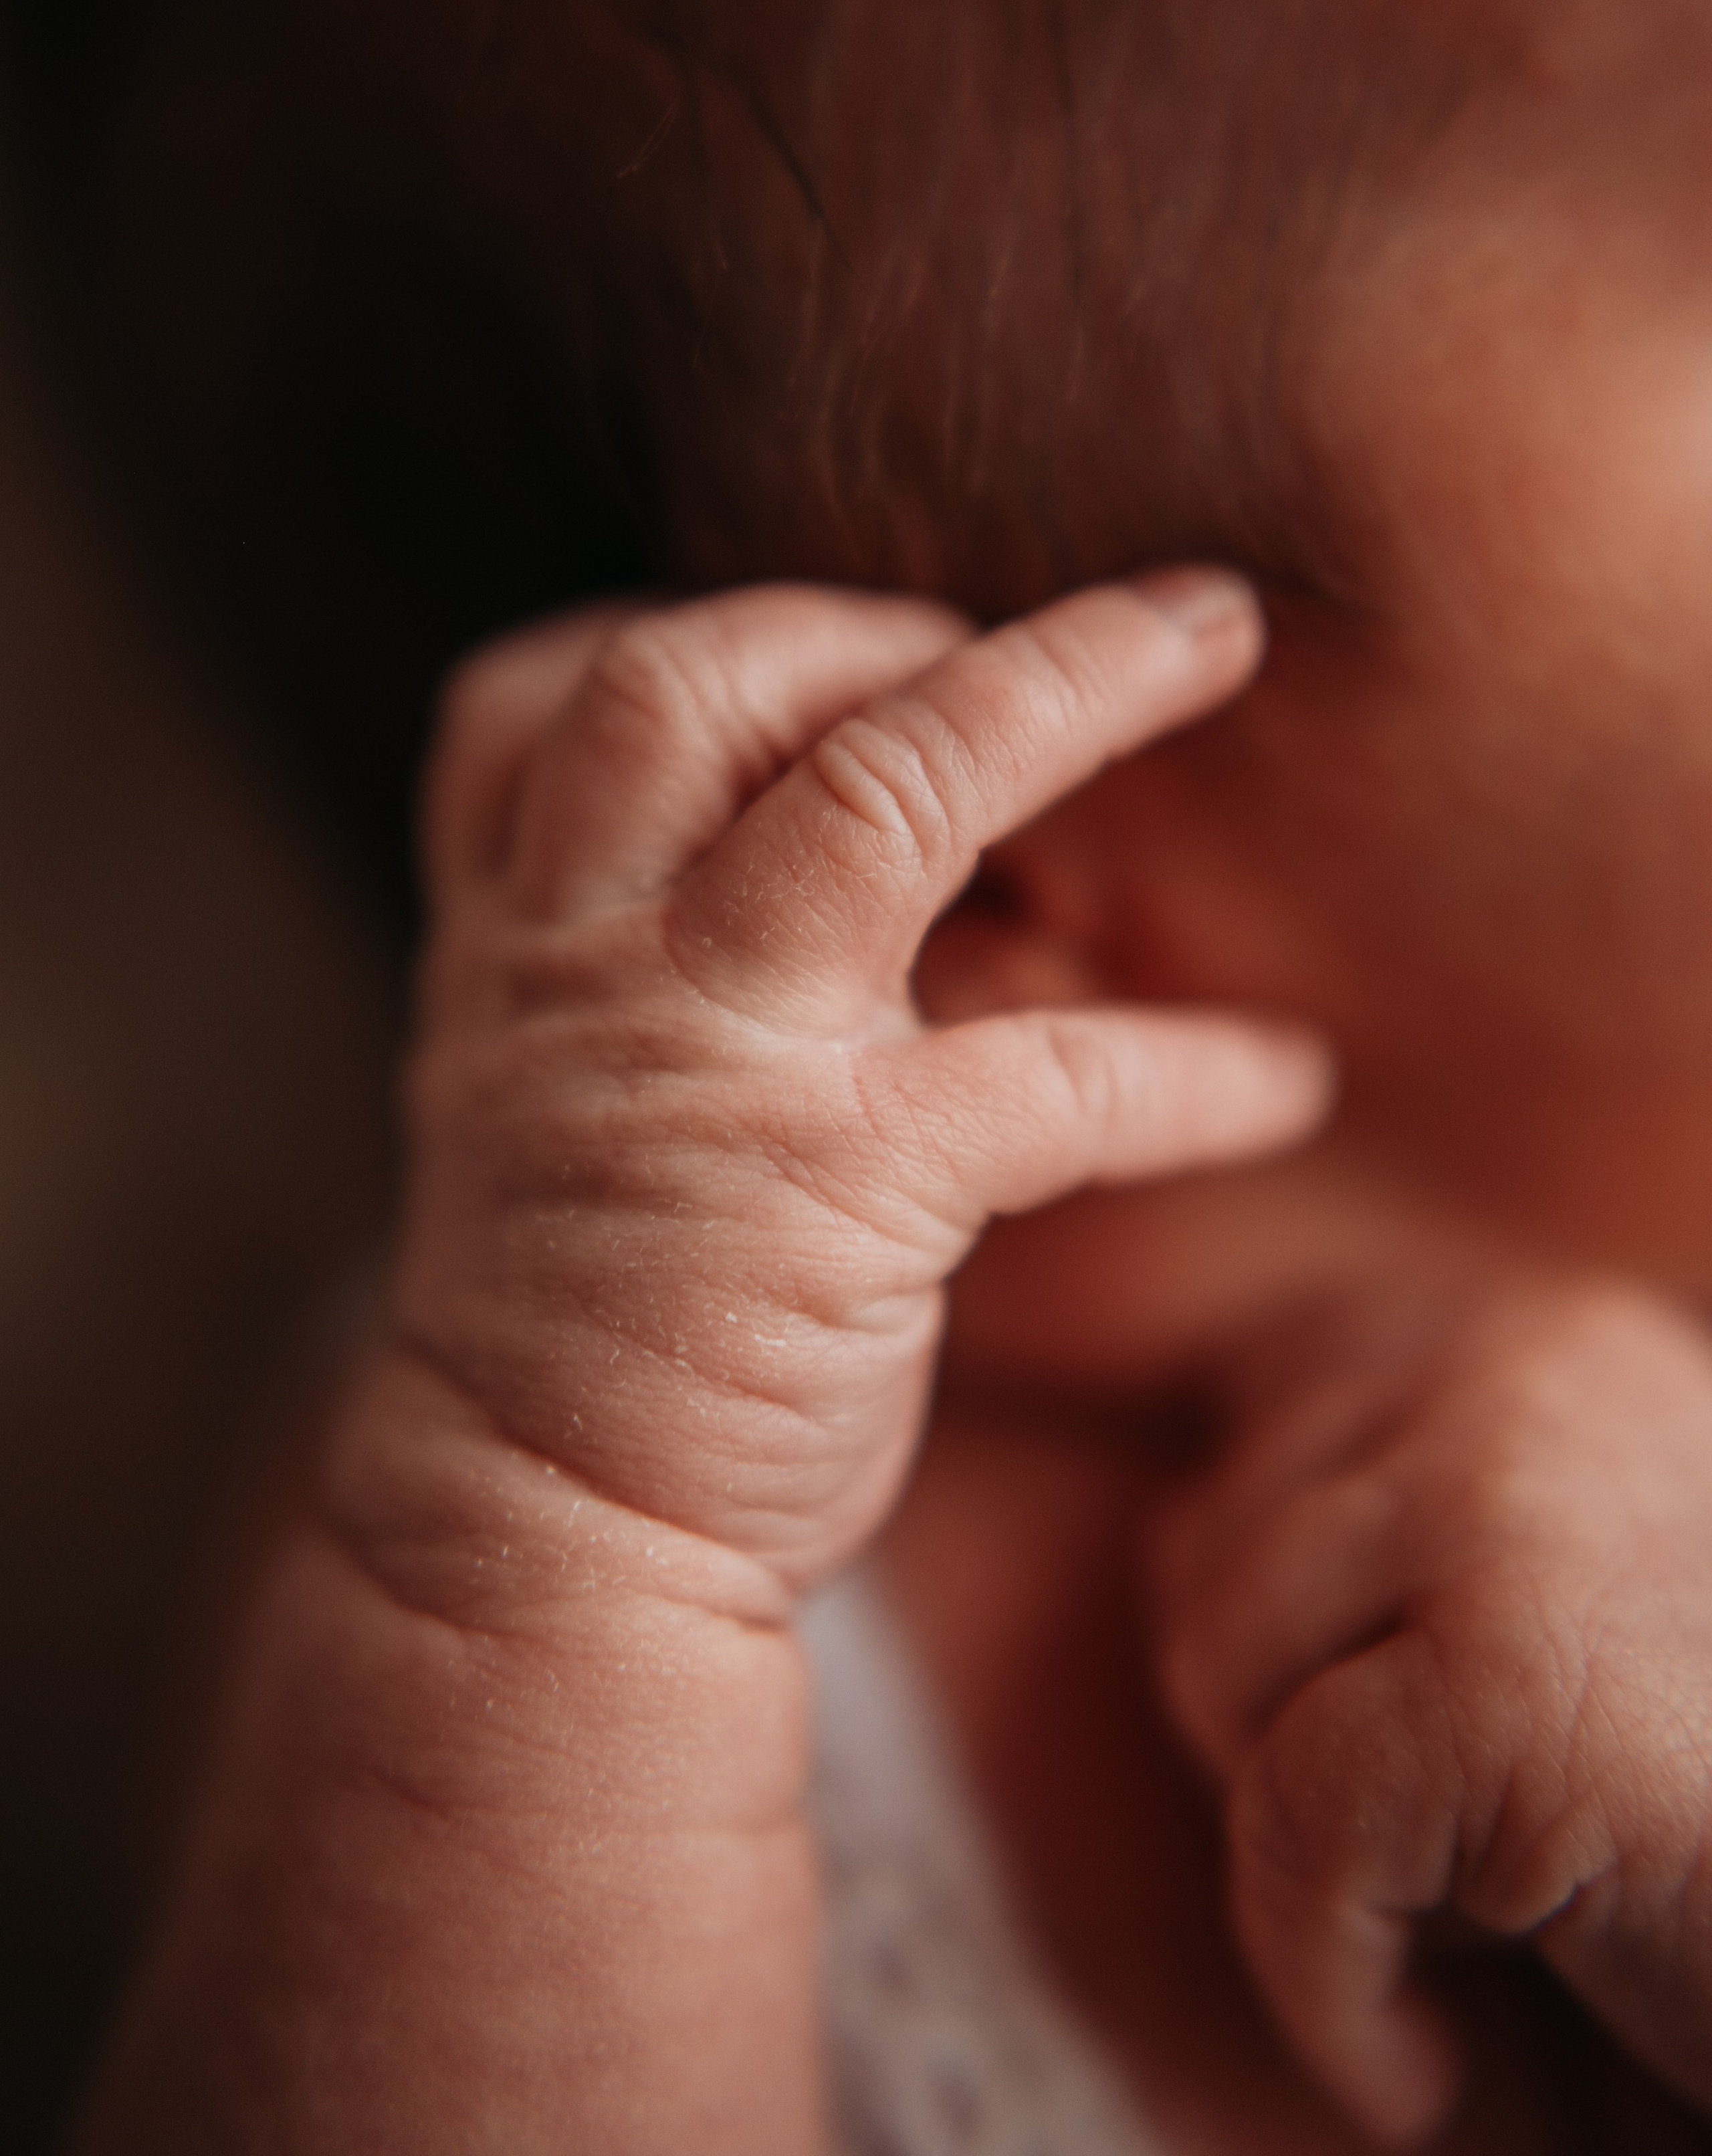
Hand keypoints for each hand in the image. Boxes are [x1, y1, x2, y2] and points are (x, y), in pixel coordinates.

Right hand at [381, 572, 1330, 1595]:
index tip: (800, 657)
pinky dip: (1196, 1065)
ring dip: (1069, 688)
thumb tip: (859, 860)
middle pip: (699, 682)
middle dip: (869, 617)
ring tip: (1214, 638)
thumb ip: (644, 953)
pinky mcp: (848, 1188)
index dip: (658, 633)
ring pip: (889, 792)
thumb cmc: (582, 1304)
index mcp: (516, 942)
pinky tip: (1287, 1081)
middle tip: (996, 635)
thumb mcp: (546, 1090)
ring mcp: (722, 1062)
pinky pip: (1062, 1076)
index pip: (534, 707)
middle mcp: (595, 965)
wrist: (536, 1538)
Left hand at [1147, 1276, 1711, 2146]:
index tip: (1371, 1729)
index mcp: (1535, 1331)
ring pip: (1213, 1666)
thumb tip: (1143, 1486)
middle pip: (1203, 1545)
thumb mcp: (1536, 1597)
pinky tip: (1423, 2064)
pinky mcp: (1505, 1680)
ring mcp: (1507, 1504)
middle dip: (1288, 1728)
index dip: (1269, 1591)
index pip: (1258, 1380)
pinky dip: (1329, 1987)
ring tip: (1473, 1914)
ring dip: (1312, 1847)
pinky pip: (1289, 1823)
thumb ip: (1382, 1509)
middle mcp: (1516, 1366)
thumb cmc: (1706, 1808)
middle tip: (1458, 1848)